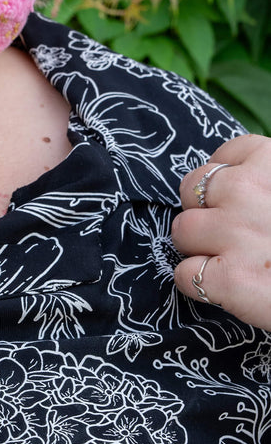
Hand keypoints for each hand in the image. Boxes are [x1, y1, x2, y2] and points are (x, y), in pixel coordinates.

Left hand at [173, 134, 270, 330]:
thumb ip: (269, 180)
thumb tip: (244, 180)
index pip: (225, 156)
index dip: (227, 181)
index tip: (240, 200)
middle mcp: (248, 191)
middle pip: (192, 189)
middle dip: (206, 211)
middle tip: (231, 232)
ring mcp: (235, 235)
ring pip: (182, 231)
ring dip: (197, 247)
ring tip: (228, 258)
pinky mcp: (227, 279)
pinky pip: (184, 274)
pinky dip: (198, 284)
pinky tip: (225, 286)